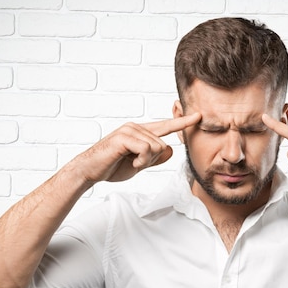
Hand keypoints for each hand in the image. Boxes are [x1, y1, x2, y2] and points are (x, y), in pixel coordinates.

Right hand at [74, 113, 200, 184]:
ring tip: (130, 162)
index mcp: (140, 132)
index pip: (165, 127)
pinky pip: (146, 149)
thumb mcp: (139, 165)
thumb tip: (171, 150)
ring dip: (145, 161)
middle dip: (152, 160)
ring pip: (156, 147)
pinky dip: (141, 160)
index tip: (198, 116)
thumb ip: (155, 158)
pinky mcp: (124, 136)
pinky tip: (129, 162)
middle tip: (135, 163)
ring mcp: (130, 130)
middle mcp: (136, 127)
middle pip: (163, 144)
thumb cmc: (112, 167)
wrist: (89, 171)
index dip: (182, 122)